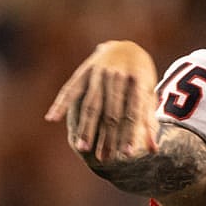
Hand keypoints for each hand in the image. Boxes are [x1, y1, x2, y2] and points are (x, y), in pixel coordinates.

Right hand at [47, 41, 160, 165]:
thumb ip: (149, 121)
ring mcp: (99, 73)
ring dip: (87, 128)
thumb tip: (154, 151)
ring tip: (82, 148)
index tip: (127, 155)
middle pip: (111, 113)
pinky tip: (51, 118)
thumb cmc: (141, 77)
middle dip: (107, 137)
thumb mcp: (148, 95)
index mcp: (138, 81)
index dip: (129, 135)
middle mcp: (117, 76)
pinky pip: (71, 88)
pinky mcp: (84, 71)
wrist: (127, 45)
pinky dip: (60, 103)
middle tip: (104, 159)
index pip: (133, 114)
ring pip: (91, 105)